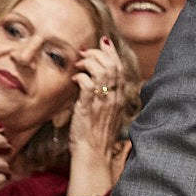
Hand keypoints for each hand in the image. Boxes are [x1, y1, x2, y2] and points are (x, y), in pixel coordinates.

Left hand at [67, 38, 128, 162]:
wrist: (93, 153)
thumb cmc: (96, 135)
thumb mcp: (107, 113)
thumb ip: (104, 96)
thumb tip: (93, 80)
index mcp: (120, 97)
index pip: (120, 68)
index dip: (112, 52)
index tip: (103, 43)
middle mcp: (115, 97)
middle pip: (113, 65)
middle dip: (99, 52)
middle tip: (86, 51)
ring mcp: (103, 101)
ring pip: (102, 70)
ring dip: (88, 62)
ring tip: (79, 64)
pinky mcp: (90, 106)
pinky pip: (87, 82)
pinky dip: (80, 76)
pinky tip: (75, 79)